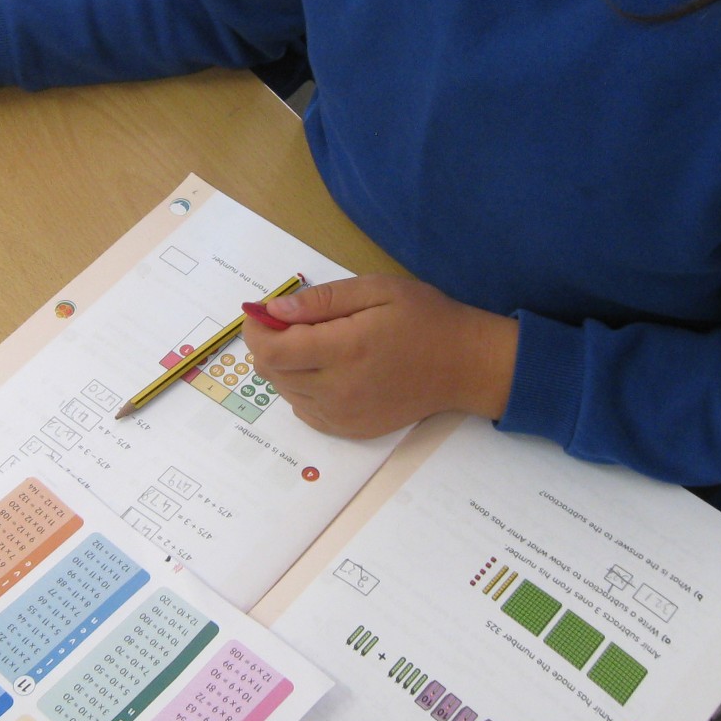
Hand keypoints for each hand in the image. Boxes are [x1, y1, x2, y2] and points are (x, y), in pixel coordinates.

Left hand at [241, 276, 519, 438]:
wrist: (464, 365)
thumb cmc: (424, 319)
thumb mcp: (376, 289)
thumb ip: (322, 300)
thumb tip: (274, 309)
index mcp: (345, 350)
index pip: (272, 350)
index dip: (256, 329)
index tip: (262, 312)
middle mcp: (338, 390)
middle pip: (271, 372)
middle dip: (269, 344)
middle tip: (292, 323)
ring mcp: (343, 416)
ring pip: (284, 392)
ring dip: (285, 367)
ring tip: (316, 344)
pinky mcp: (350, 430)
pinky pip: (304, 410)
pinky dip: (302, 389)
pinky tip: (327, 370)